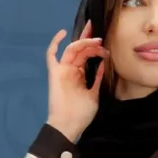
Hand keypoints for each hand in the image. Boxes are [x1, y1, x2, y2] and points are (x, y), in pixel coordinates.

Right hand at [46, 19, 107, 140]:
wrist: (68, 125)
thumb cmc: (81, 113)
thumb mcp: (94, 94)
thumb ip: (97, 79)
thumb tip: (103, 63)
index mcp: (80, 74)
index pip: (87, 56)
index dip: (95, 48)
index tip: (105, 47)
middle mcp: (71, 69)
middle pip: (80, 49)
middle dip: (90, 40)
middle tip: (100, 34)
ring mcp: (62, 70)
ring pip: (72, 50)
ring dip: (84, 43)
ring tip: (96, 41)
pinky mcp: (55, 72)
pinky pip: (51, 55)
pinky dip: (55, 43)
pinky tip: (63, 33)